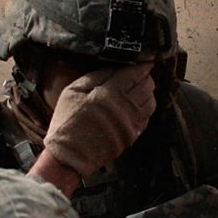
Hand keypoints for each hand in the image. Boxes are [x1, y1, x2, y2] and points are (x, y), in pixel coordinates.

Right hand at [40, 63, 155, 179]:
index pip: (134, 74)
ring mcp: (130, 124)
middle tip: (139, 74)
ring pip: (151, 102)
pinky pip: (146, 118)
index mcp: (109, 93)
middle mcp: (125, 108)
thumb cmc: (66, 121)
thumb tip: (115, 67)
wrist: (68, 156)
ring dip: (148, 93)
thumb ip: (95, 76)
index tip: (145, 62)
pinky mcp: (131, 137)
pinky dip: (144, 110)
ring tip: (139, 90)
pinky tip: (135, 107)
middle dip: (145, 77)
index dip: (142, 66)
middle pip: (147, 86)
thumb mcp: (73, 91)